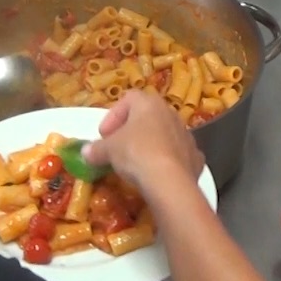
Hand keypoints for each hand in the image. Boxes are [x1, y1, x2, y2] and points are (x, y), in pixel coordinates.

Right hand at [83, 89, 204, 192]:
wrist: (169, 180)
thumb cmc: (136, 153)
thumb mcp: (108, 150)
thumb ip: (96, 149)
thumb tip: (85, 152)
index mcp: (149, 104)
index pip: (128, 99)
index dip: (113, 116)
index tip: (104, 136)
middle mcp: (171, 114)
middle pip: (147, 116)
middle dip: (131, 131)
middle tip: (118, 148)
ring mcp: (186, 135)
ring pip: (164, 135)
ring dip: (150, 144)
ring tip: (137, 163)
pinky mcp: (195, 156)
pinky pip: (177, 154)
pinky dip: (166, 161)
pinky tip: (156, 174)